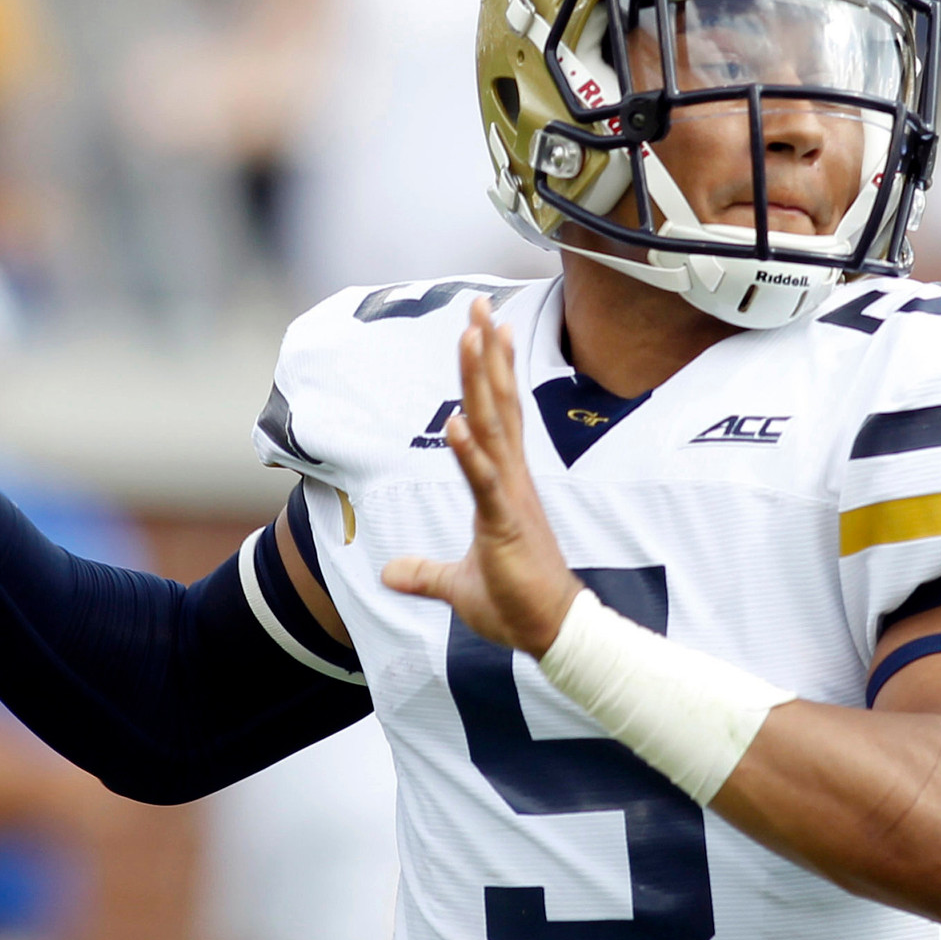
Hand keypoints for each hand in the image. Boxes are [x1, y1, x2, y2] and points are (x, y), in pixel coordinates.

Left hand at [382, 297, 581, 654]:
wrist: (550, 634)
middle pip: (499, 405)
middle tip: (481, 305)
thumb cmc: (515, 604)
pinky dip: (470, 452)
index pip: (499, 415)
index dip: (491, 371)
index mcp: (505, 484)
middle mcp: (512, 480)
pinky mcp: (505, 526)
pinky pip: (484, 482)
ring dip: (480, 381)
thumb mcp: (457, 585)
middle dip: (487, 354)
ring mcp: (510, 499)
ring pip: (494, 428)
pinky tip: (456, 421)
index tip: (486, 327)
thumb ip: (424, 574)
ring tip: (471, 336)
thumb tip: (390, 574)